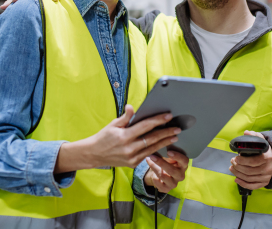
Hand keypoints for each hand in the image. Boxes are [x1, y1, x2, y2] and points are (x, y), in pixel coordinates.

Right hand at [55, 105, 180, 172]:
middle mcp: (129, 148)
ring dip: (165, 142)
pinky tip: (164, 145)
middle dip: (166, 132)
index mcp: (124, 136)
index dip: (158, 120)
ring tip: (174, 137)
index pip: (145, 126)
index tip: (168, 116)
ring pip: (152, 148)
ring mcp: (132, 158)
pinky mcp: (133, 164)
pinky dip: (156, 150)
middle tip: (177, 128)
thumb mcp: (113, 125)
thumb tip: (132, 107)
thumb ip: (125, 117)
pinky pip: (147, 156)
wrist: (94, 154)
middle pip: (152, 138)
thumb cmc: (103, 137)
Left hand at [143, 151, 188, 193]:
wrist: (161, 175)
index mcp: (183, 165)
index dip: (177, 156)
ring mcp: (174, 183)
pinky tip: (151, 173)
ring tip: (148, 160)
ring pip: (163, 176)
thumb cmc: (166, 162)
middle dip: (161, 163)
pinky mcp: (167, 189)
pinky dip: (153, 177)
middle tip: (153, 156)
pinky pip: (158, 183)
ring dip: (154, 167)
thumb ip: (167, 152)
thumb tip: (159, 144)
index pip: (185, 161)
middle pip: (172, 170)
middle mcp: (180, 175)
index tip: (168, 152)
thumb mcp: (168, 157)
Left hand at [229, 130, 271, 189]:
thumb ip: (254, 136)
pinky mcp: (265, 182)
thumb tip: (246, 133)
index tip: (235, 158)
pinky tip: (236, 179)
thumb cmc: (266, 151)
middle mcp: (268, 169)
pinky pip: (253, 186)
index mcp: (267, 158)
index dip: (242, 161)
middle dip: (238, 167)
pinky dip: (243, 184)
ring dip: (238, 174)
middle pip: (249, 171)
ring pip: (249, 178)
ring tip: (232, 168)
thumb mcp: (262, 142)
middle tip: (232, 162)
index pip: (253, 161)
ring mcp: (266, 177)